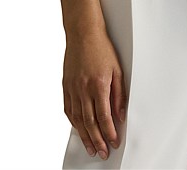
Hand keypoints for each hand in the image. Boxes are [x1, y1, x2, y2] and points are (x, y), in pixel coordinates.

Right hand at [62, 29, 126, 159]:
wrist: (83, 34)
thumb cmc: (101, 48)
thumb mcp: (117, 69)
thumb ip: (119, 94)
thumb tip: (120, 114)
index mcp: (99, 85)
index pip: (104, 117)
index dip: (109, 133)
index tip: (113, 142)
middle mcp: (84, 90)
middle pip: (90, 123)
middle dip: (97, 141)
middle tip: (102, 152)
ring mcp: (73, 89)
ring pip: (78, 120)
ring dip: (85, 136)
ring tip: (91, 148)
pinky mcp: (66, 87)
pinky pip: (69, 110)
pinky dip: (74, 123)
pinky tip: (79, 129)